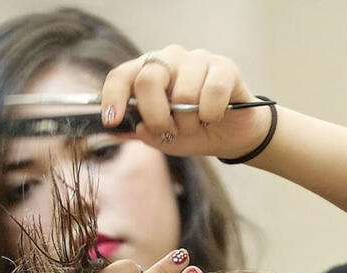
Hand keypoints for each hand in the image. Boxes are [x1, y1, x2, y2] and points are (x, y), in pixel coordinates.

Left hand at [100, 46, 271, 159]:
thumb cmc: (197, 131)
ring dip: (189, 121)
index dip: (113, 97)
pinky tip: (215, 117)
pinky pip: (212, 93)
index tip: (113, 120)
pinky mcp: (225, 67)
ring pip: (183, 92)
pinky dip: (212, 113)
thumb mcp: (165, 139)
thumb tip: (129, 129)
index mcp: (150, 72)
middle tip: (168, 132)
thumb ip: (145, 133)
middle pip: (148, 79)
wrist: (234, 136)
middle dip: (156, 116)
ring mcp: (198, 59)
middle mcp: (170, 59)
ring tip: (198, 125)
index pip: (122, 75)